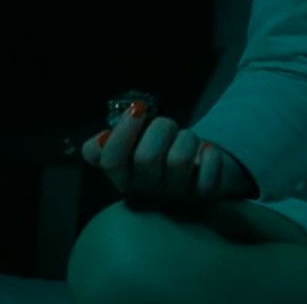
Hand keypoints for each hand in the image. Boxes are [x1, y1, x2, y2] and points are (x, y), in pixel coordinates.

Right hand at [80, 99, 256, 207]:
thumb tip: (95, 145)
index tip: (137, 109)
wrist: (195, 174)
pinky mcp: (203, 197)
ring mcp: (175, 196)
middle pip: (146, 157)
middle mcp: (147, 192)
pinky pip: (208, 177)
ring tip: (187, 139)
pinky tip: (207, 151)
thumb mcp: (130, 148)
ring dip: (186, 138)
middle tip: (166, 125)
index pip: (112, 161)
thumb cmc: (158, 155)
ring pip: (178, 160)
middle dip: (160, 128)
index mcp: (124, 179)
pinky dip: (211, 157)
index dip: (122, 132)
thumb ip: (106, 146)